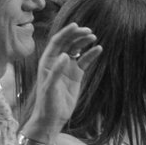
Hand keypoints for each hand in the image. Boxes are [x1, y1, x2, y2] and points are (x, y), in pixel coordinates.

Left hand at [29, 24, 99, 138]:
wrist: (52, 118)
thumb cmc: (47, 104)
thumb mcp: (50, 88)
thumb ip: (57, 71)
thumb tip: (66, 55)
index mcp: (47, 62)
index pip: (57, 42)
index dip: (66, 33)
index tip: (76, 26)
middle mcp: (57, 62)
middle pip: (68, 43)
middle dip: (77, 36)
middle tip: (89, 31)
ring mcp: (67, 68)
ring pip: (76, 50)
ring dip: (84, 43)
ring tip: (94, 37)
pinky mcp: (76, 75)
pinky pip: (84, 61)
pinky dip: (91, 55)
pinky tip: (98, 49)